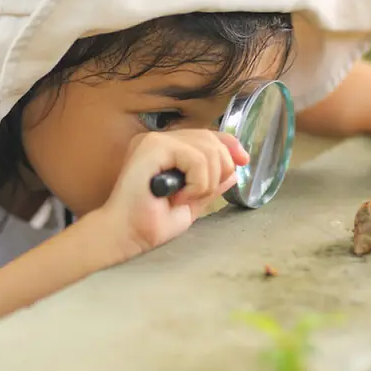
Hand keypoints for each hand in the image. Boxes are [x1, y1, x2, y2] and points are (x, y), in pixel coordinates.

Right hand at [97, 129, 249, 258]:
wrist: (127, 236)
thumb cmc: (150, 224)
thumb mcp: (191, 203)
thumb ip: (210, 185)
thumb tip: (233, 171)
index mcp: (165, 150)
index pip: (206, 135)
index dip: (229, 145)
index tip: (243, 162)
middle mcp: (158, 140)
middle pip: (211, 138)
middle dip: (220, 168)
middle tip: (200, 195)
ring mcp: (154, 140)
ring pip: (207, 149)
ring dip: (207, 181)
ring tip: (186, 198)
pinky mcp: (152, 146)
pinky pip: (196, 158)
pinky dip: (198, 182)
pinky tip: (180, 196)